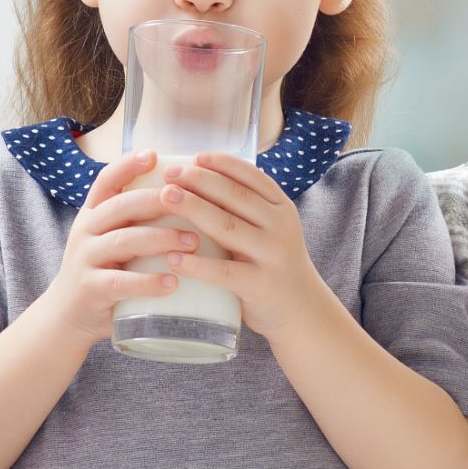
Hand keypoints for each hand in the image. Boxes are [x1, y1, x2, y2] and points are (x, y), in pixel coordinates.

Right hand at [38, 150, 196, 344]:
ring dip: (162, 239)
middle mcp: (86, 231)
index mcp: (93, 213)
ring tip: (193, 242)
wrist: (70, 315)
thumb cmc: (106, 270)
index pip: (107, 180)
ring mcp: (85, 259)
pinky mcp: (91, 289)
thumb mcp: (112, 237)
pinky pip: (121, 283)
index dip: (128, 165)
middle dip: (159, 201)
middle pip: (122, 206)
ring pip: (124, 241)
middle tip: (194, 202)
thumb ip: (136, 218)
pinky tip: (173, 282)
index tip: (154, 155)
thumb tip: (189, 194)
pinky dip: (148, 283)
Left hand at [155, 152, 329, 337]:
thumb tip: (197, 181)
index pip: (251, 176)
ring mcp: (272, 256)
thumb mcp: (270, 230)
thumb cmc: (272, 265)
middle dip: (200, 181)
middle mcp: (280, 227)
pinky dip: (197, 264)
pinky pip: (224, 272)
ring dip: (193, 208)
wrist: (301, 310)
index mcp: (281, 208)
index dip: (222, 164)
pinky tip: (172, 257)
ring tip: (165, 198)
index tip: (194, 157)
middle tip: (170, 174)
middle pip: (235, 196)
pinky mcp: (260, 285)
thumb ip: (246, 210)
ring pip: (227, 226)